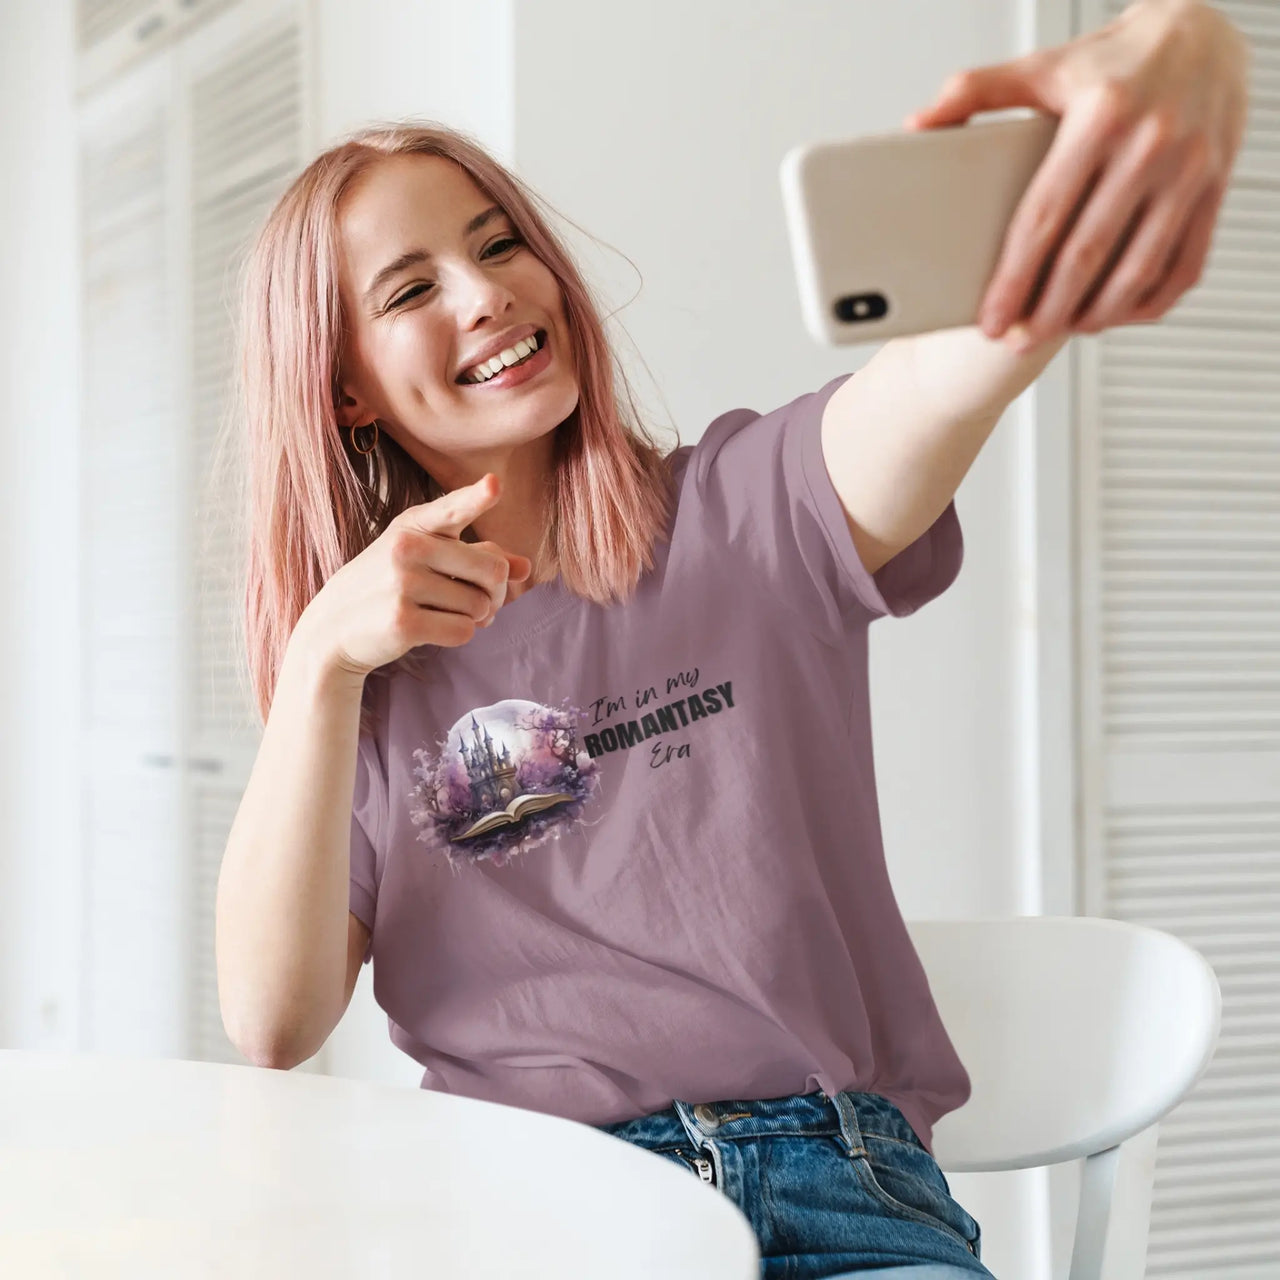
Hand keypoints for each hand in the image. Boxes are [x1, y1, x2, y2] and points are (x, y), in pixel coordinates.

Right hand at [295, 473, 532, 679]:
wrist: (333, 625)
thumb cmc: (389, 585)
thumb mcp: (426, 558)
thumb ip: (477, 558)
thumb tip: (525, 568)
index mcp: (413, 525)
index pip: (451, 509)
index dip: (476, 498)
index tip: (495, 485)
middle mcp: (407, 549)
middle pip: (492, 571)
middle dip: (495, 591)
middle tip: (482, 600)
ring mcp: (402, 585)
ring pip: (480, 606)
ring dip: (476, 617)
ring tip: (450, 612)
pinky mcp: (403, 622)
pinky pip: (464, 631)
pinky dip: (460, 634)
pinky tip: (436, 629)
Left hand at [903, 0, 1249, 351]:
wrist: (1204, 34)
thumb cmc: (1114, 61)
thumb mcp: (1043, 66)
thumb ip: (976, 91)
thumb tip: (918, 124)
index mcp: (1099, 118)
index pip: (1043, 219)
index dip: (1013, 280)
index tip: (991, 319)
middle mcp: (1149, 145)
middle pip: (1086, 255)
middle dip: (1046, 310)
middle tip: (1016, 340)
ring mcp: (1190, 171)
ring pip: (1137, 269)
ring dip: (1095, 314)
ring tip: (1059, 331)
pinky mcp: (1217, 190)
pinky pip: (1185, 264)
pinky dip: (1148, 302)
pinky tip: (1114, 315)